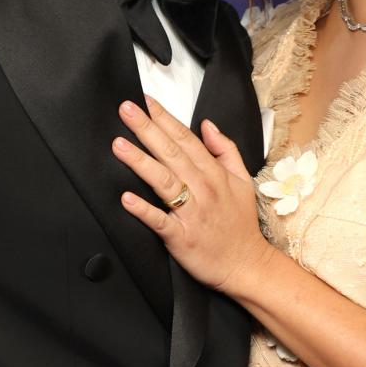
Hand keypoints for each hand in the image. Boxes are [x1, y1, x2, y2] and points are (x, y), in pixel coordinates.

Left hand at [113, 96, 273, 295]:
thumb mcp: (243, 181)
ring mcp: (191, 213)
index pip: (186, 139)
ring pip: (164, 181)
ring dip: (140, 162)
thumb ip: (225, 150)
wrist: (246, 265)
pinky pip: (159, 221)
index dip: (165, 119)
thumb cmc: (240, 225)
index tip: (146, 102)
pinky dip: (143, 210)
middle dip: (147, 129)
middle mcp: (203, 189)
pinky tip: (126, 198)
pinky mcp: (181, 237)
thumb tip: (208, 125)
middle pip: (171, 153)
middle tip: (126, 110)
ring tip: (119, 145)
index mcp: (214, 174)